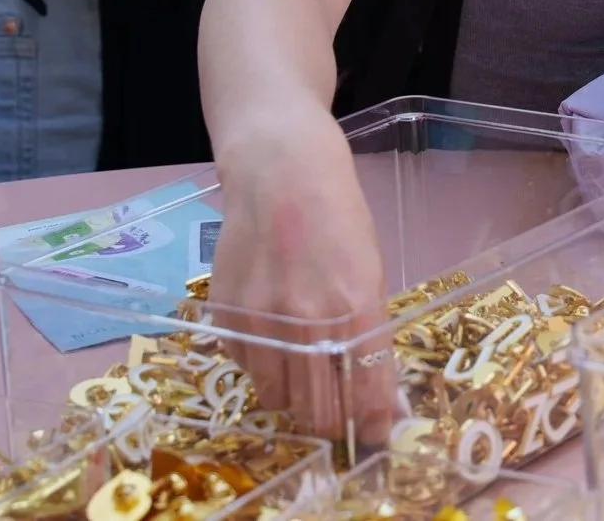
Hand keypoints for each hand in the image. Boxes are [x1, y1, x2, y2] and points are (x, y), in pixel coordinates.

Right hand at [210, 104, 393, 443]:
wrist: (279, 171)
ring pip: (278, 397)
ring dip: (296, 400)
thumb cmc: (337, 213)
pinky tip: (277, 346)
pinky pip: (247, 368)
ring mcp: (261, 320)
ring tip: (308, 382)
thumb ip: (369, 325)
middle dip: (334, 420)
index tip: (377, 431)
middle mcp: (305, 320)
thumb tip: (376, 383)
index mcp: (353, 305)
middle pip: (318, 407)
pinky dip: (265, 369)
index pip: (365, 387)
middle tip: (341, 416)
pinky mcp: (227, 316)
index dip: (373, 419)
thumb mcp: (369, 266)